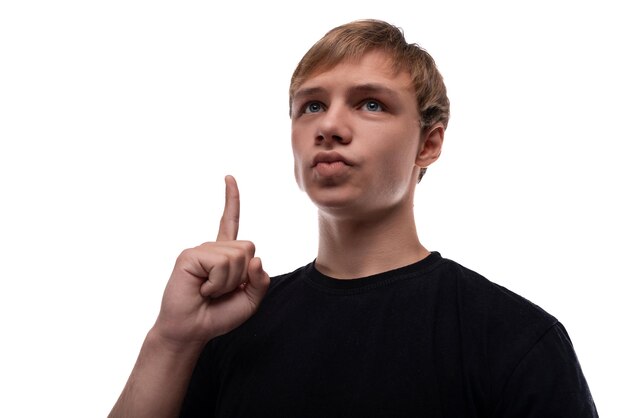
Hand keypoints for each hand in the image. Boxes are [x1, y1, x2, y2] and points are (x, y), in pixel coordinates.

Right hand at [152, 175, 269, 348]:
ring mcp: (200, 250)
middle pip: (248, 248)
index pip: (230, 222)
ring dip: (229, 282)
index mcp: (225, 255)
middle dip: (243, 276)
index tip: (228, 178)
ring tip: (210, 291)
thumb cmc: (218, 315)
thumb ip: (261, 280)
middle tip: (221, 291)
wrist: (192, 330)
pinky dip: (217, 283)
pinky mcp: (189, 256)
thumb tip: (255, 258)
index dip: (231, 200)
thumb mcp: (251, 300)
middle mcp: (212, 248)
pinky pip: (220, 264)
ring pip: (237, 257)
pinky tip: (202, 290)